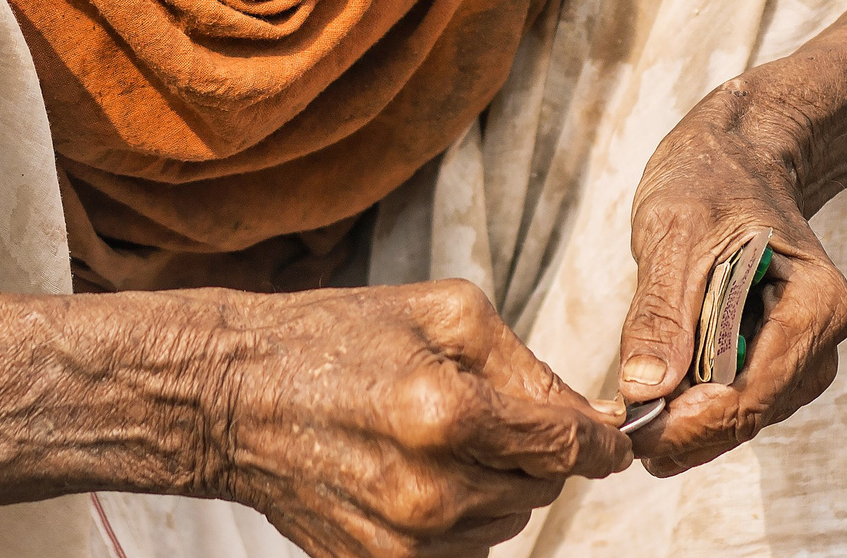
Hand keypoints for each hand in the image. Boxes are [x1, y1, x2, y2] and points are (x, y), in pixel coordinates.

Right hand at [208, 279, 630, 555]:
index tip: (612, 436)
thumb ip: (529, 365)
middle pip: (539, 488)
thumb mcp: (443, 313)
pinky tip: (418, 472)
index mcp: (445, 413)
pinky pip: (463, 551)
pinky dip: (460, 515)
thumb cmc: (336, 338)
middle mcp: (429, 490)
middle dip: (534, 451)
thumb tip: (596, 419)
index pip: (566, 446)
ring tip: (439, 436)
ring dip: (495, 483)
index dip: (601, 441)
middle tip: (487, 410)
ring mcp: (403, 540)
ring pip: (506, 524)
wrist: (234, 396)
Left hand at [613, 85, 846, 475]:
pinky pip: (736, 396)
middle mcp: (821, 337)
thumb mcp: (675, 230)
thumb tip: (645, 389)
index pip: (755, 393)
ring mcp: (802, 351)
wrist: (737, 153)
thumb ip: (661, 312)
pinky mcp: (775, 355)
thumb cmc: (711, 178)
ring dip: (689, 422)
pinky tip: (655, 396)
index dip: (693, 423)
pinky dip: (695, 403)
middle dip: (687, 429)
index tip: (635, 431)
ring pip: (743, 414)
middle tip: (622, 433)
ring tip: (631, 414)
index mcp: (817, 303)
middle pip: (751, 412)